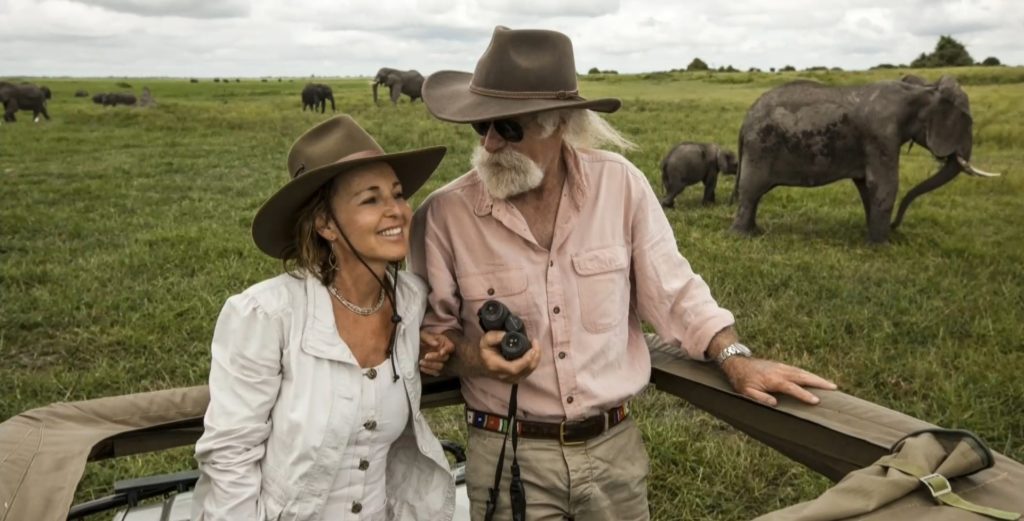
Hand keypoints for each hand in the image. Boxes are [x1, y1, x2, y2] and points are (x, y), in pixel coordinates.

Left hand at [419, 331, 453, 376]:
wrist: (415, 346)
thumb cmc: (421, 338)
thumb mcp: (423, 334)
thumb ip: (429, 338)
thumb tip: (436, 344)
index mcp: (444, 343)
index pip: (450, 347)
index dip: (447, 350)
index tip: (441, 352)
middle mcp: (444, 353)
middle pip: (445, 358)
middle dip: (435, 358)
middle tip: (426, 356)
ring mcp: (440, 362)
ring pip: (440, 367)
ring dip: (431, 365)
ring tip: (421, 362)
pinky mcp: (436, 369)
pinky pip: (435, 373)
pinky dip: (428, 371)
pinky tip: (421, 367)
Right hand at [478, 330, 540, 383]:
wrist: (482, 363)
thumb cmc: (485, 351)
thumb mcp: (485, 341)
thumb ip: (494, 337)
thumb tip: (506, 334)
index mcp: (497, 367)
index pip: (514, 368)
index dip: (526, 360)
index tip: (532, 348)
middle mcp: (505, 376)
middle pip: (526, 370)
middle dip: (535, 356)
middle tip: (535, 342)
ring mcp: (512, 379)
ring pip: (529, 371)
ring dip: (536, 358)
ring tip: (535, 345)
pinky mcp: (517, 378)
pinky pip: (529, 371)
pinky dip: (534, 361)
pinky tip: (534, 352)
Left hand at [720, 357, 836, 406]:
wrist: (737, 363)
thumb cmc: (742, 381)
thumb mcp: (746, 392)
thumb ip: (760, 398)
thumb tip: (775, 404)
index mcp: (773, 380)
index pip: (792, 388)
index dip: (804, 395)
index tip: (817, 401)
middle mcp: (781, 372)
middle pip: (803, 377)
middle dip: (819, 382)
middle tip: (834, 388)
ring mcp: (782, 367)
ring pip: (803, 372)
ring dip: (817, 378)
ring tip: (831, 384)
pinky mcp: (782, 366)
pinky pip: (798, 370)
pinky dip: (809, 374)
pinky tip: (816, 379)